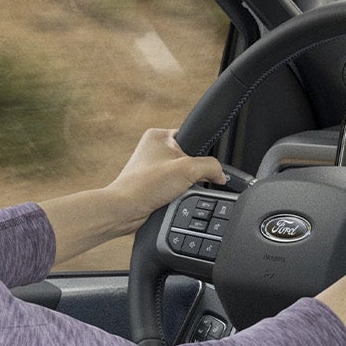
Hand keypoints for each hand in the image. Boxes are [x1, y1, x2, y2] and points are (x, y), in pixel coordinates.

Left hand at [100, 128, 226, 232]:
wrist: (124, 210)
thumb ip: (211, 167)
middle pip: (189, 158)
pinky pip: (174, 187)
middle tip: (185, 180)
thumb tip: (221, 175)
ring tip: (175, 191)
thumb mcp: (187, 169)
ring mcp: (152, 167)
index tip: (204, 166)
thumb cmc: (144, 185)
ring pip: (182, 175)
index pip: (192, 137)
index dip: (201, 153)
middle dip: (192, 173)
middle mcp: (153, 148)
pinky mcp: (152, 184)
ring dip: (184, 185)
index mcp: (158, 135)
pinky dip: (177, 194)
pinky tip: (172, 199)